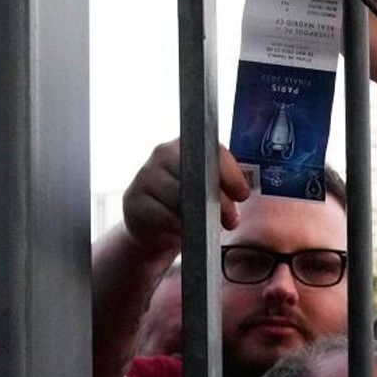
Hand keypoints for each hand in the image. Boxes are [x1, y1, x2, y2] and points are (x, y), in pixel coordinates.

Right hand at [121, 139, 249, 258]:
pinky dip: (178, 226)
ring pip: (179, 196)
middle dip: (219, 200)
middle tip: (231, 220)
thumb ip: (224, 185)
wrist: (153, 226)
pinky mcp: (133, 200)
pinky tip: (185, 230)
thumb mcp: (208, 190)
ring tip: (209, 228)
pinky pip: (162, 214)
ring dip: (199, 216)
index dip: (231, 175)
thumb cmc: (188, 204)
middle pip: (196, 174)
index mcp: (186, 146)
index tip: (242, 195)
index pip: (213, 151)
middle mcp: (163, 154)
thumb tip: (243, 194)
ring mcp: (145, 176)